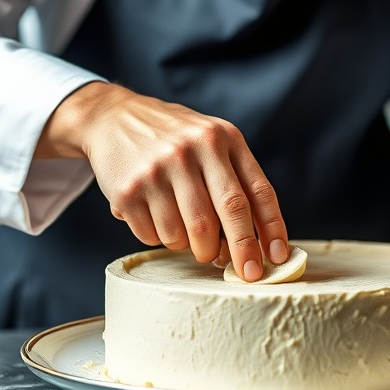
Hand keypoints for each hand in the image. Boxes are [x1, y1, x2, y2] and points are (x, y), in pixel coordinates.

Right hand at [37, 82, 288, 280]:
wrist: (113, 117)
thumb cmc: (172, 137)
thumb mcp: (210, 139)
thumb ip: (236, 178)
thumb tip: (260, 239)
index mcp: (222, 137)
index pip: (257, 191)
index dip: (271, 229)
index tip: (276, 259)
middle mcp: (192, 149)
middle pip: (228, 214)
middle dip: (241, 251)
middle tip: (245, 273)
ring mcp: (158, 169)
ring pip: (188, 235)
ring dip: (191, 246)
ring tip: (183, 225)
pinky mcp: (129, 190)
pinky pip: (154, 237)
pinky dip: (159, 237)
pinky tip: (154, 213)